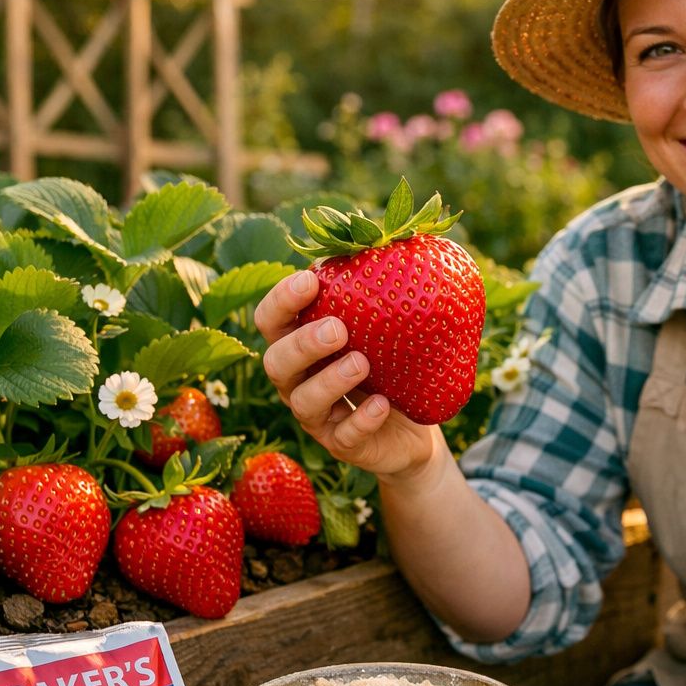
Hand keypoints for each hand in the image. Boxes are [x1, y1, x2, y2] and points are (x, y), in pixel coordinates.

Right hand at [255, 270, 441, 480]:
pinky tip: (381, 402)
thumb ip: (377, 292)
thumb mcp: (386, 329)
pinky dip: (361, 419)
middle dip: (302, 343)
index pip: (271, 320)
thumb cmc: (392, 365)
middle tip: (338, 328)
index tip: (311, 279)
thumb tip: (388, 239)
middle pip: (275, 363)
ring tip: (362, 362)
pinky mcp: (343, 446)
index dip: (281, 300)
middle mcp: (299, 381)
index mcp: (300, 345)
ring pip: (304, 402)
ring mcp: (318, 418)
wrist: (415, 427)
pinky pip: (343, 437)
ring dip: (330, 380)